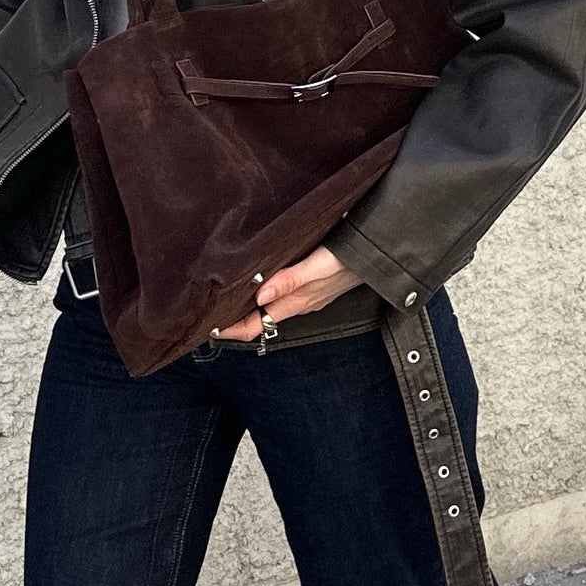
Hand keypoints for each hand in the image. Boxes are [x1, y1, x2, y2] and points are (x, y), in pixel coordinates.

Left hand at [214, 243, 363, 342]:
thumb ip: (290, 280)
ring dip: (246, 304)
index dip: (230, 329)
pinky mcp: (310, 287)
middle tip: (206, 309)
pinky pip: (280, 295)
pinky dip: (262, 293)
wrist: (379, 257)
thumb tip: (259, 294)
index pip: (254, 325)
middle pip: (256, 318)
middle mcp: (296, 304)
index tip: (207, 327)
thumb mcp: (319, 266)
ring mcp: (304, 297)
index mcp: (294, 303)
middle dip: (232, 316)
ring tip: (223, 295)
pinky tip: (256, 281)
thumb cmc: (350, 260)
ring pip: (267, 307)